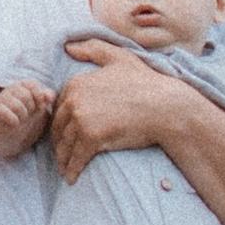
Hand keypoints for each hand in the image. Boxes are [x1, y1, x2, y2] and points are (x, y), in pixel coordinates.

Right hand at [0, 79, 52, 159]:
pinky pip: (7, 114)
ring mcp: (2, 97)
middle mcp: (12, 88)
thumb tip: (50, 97)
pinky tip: (15, 123)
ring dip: (23, 116)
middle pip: (26, 96)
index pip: (32, 84)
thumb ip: (45, 98)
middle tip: (28, 114)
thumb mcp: (38, 104)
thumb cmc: (26, 111)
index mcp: (23, 84)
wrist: (6, 123)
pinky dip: (14, 121)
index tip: (39, 106)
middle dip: (31, 109)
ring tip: (22, 118)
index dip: (39, 97)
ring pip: (17, 106)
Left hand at [48, 37, 172, 181]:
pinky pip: (76, 158)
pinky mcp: (92, 138)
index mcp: (76, 83)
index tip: (63, 135)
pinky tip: (72, 178)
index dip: (60, 123)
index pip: (58, 109)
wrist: (167, 107)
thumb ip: (93, 49)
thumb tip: (68, 46)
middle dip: (58, 143)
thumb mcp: (119, 58)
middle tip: (61, 156)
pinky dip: (72, 170)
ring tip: (65, 168)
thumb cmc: (147, 83)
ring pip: (65, 145)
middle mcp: (74, 100)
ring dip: (63, 159)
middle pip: (58, 128)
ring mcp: (82, 119)